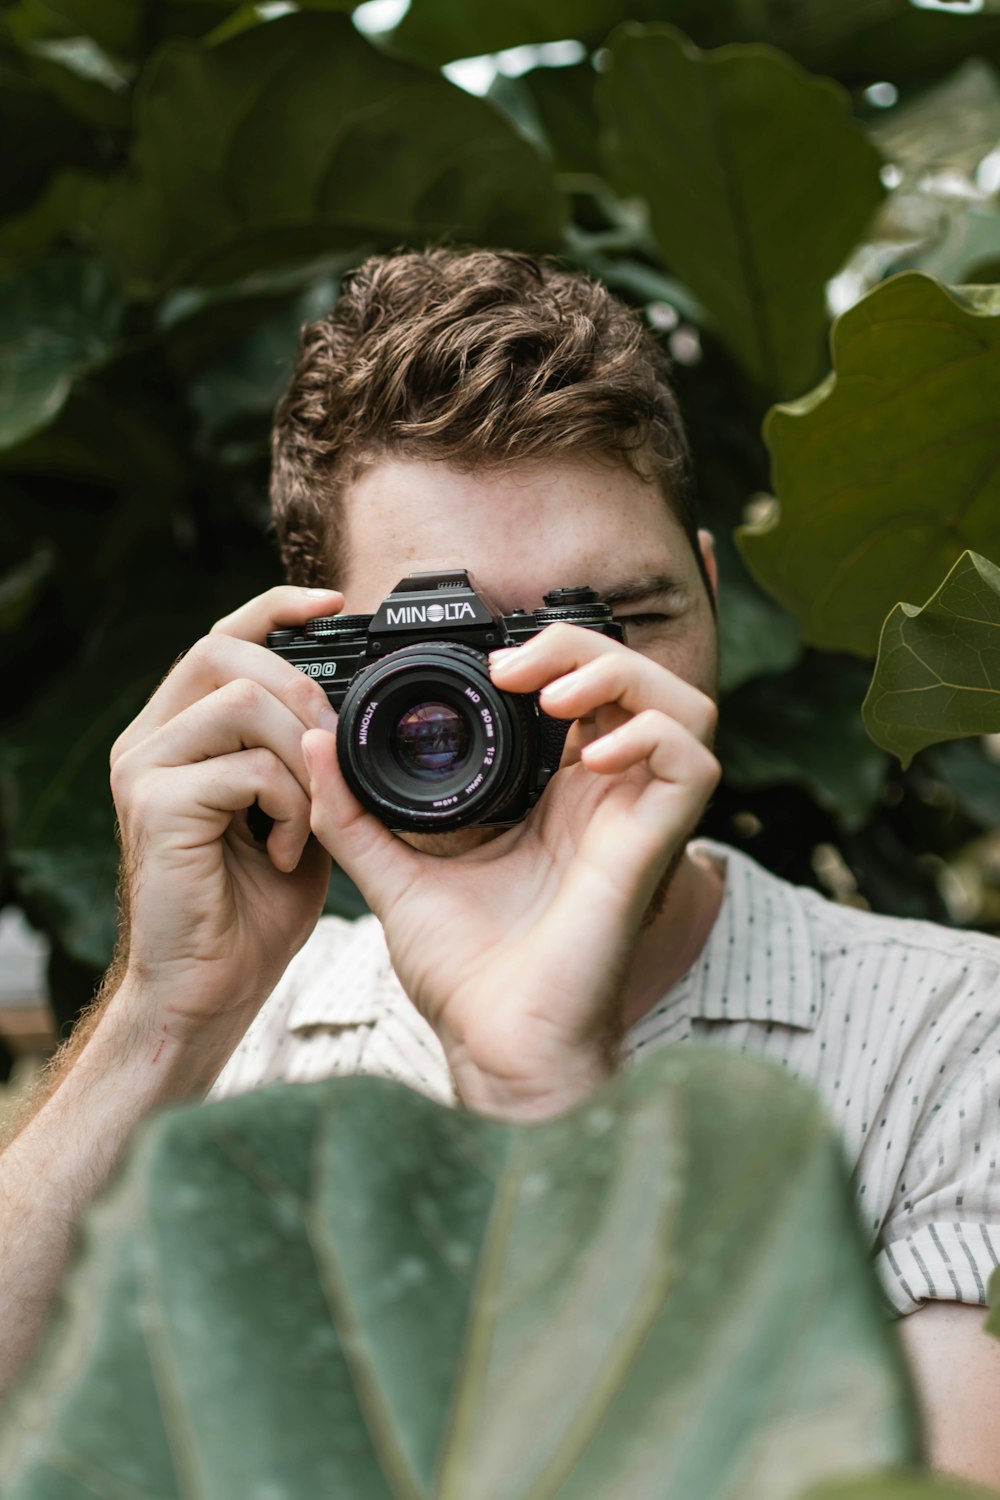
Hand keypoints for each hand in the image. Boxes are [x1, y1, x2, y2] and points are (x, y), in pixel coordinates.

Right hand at [107, 586, 342, 1045]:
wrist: (208, 990)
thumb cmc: (251, 909)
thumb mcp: (295, 815)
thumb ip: (309, 760)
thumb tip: (350, 711)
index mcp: (180, 733)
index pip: (221, 638)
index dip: (276, 609)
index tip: (337, 606)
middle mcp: (150, 740)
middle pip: (223, 650)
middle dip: (300, 688)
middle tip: (333, 753)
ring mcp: (143, 769)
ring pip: (240, 703)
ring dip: (300, 758)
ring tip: (310, 822)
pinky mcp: (154, 806)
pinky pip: (245, 768)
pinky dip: (288, 807)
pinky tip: (287, 854)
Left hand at [302, 621, 719, 1118]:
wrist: (495, 1047)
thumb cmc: (465, 976)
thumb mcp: (395, 872)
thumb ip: (354, 811)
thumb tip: (312, 743)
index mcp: (558, 798)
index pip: (585, 693)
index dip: (553, 657)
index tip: (488, 666)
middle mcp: (605, 801)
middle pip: (638, 681)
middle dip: (583, 650)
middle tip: (514, 669)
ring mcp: (635, 821)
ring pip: (682, 706)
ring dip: (623, 678)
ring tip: (555, 696)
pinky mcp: (654, 848)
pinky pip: (691, 765)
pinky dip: (650, 738)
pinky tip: (590, 757)